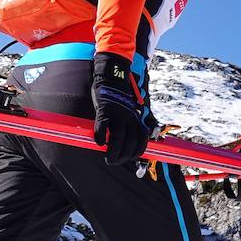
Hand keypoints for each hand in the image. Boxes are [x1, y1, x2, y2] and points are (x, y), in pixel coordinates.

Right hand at [91, 51, 149, 165]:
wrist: (112, 79)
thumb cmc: (119, 100)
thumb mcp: (129, 113)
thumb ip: (130, 127)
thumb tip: (126, 145)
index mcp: (136, 119)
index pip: (142, 140)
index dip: (137, 152)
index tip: (131, 159)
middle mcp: (129, 118)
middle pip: (130, 142)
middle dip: (125, 156)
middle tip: (116, 161)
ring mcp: (117, 114)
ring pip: (118, 138)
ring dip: (114, 152)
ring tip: (109, 159)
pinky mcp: (104, 111)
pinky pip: (102, 126)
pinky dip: (101, 136)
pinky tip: (99, 143)